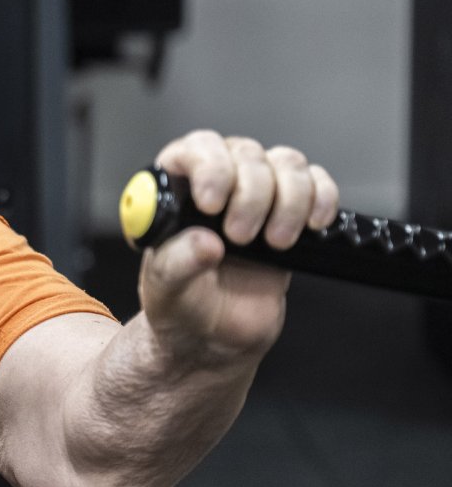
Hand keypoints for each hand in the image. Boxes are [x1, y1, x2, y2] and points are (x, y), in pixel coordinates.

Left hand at [140, 131, 339, 366]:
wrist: (215, 336)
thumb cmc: (181, 305)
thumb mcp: (165, 289)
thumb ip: (177, 264)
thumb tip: (204, 243)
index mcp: (176, 192)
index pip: (194, 149)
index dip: (209, 167)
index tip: (212, 203)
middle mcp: (217, 183)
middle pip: (247, 154)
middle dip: (251, 195)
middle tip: (240, 236)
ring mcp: (257, 194)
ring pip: (287, 163)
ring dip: (288, 200)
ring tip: (274, 242)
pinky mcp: (291, 211)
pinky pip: (318, 182)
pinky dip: (322, 198)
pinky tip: (310, 226)